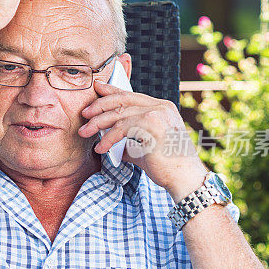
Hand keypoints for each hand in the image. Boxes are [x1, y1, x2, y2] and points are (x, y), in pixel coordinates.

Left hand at [78, 80, 208, 201]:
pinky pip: (122, 128)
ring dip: (98, 123)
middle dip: (99, 105)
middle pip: (122, 99)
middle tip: (84, 114)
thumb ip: (129, 137)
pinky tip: (100, 148)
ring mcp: (159, 114)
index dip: (111, 90)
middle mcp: (161, 107)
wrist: (184, 179)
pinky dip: (108, 138)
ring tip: (85, 133)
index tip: (97, 88)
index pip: (131, 95)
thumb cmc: (165, 166)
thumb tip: (107, 138)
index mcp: (162, 107)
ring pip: (119, 113)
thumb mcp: (144, 146)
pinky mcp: (153, 126)